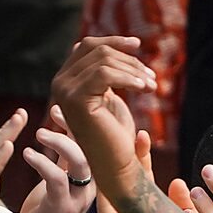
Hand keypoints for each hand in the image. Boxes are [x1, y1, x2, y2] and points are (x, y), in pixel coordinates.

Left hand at [13, 108, 95, 212]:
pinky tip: (27, 154)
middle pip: (93, 149)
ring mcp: (78, 200)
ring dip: (60, 143)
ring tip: (39, 133)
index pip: (91, 145)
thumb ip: (62, 163)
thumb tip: (60, 134)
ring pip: (81, 162)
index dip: (78, 123)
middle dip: (75, 127)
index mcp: (87, 182)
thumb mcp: (56, 185)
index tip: (59, 108)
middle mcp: (88, 190)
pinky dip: (42, 162)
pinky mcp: (62, 209)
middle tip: (54, 113)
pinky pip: (58, 179)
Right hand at [51, 36, 157, 203]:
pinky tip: (144, 89)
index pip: (88, 47)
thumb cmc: (118, 138)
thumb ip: (108, 73)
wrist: (117, 169)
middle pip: (96, 50)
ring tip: (152, 86)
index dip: (114, 42)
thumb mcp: (113, 98)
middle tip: (151, 77)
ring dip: (133, 71)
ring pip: (103, 60)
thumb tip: (119, 45)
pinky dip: (128, 78)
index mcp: (66, 80)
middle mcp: (59, 83)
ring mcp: (65, 90)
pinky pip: (105, 74)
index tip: (137, 45)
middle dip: (128, 60)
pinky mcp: (76, 100)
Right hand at [96, 129, 179, 212]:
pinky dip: (98, 178)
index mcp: (141, 206)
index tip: (136, 125)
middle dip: (108, 141)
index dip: (136, 147)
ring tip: (92, 129)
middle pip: (115, 167)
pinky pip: (102, 198)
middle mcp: (124, 207)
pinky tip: (94, 159)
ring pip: (105, 177)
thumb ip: (182, 207)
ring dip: (97, 153)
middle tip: (103, 115)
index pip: (137, 169)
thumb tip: (180, 183)